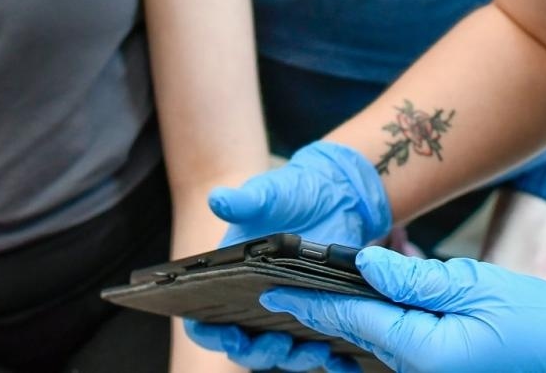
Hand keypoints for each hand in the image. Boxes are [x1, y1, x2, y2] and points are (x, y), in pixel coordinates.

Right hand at [186, 143, 392, 370]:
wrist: (335, 190)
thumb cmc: (292, 192)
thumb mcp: (271, 192)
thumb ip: (245, 200)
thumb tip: (217, 199)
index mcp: (229, 277)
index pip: (205, 321)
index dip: (211, 335)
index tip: (230, 335)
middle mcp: (253, 300)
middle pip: (244, 346)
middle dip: (258, 353)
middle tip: (279, 344)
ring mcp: (286, 309)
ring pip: (279, 352)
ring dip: (293, 359)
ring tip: (314, 352)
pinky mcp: (317, 312)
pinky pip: (314, 346)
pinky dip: (325, 359)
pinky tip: (341, 358)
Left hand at [260, 247, 545, 372]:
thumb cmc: (539, 322)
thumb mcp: (476, 286)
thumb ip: (414, 279)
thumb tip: (362, 266)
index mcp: (422, 352)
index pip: (347, 320)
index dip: (304, 301)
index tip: (265, 287)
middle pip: (343, 348)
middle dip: (300, 328)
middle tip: (256, 309)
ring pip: (358, 361)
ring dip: (322, 341)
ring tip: (282, 319)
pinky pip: (385, 364)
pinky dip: (356, 347)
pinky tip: (339, 329)